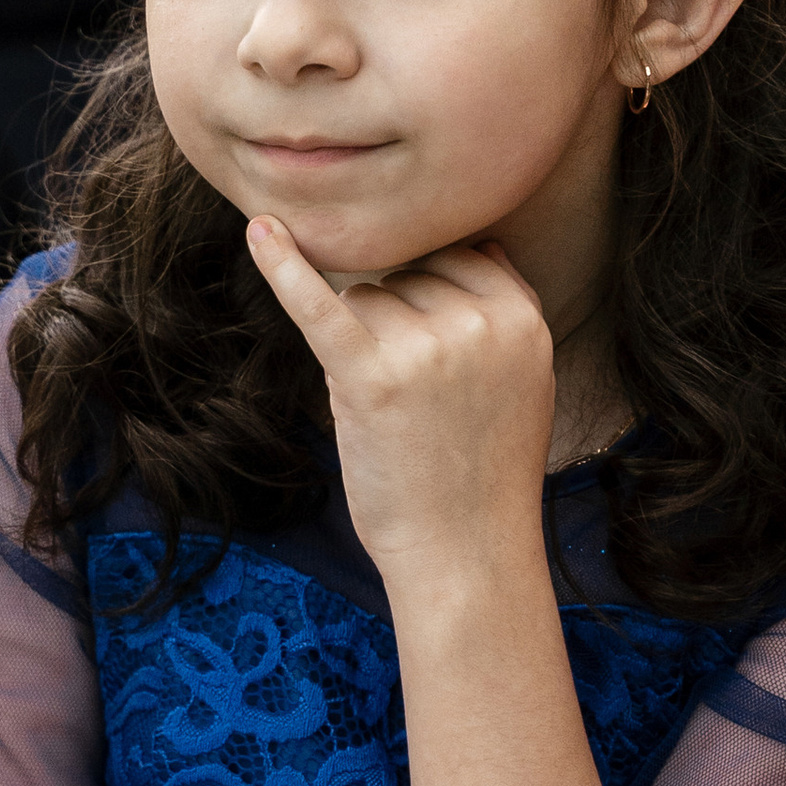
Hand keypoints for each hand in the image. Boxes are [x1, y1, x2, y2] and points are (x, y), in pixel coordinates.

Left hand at [246, 219, 559, 587]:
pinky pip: (319, 305)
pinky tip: (259, 231)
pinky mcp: (372, 377)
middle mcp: (480, 322)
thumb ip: (506, 312)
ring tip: (395, 414)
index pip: (457, 259)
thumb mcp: (526, 382)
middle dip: (398, 329)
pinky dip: (284, 268)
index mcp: (523, 318)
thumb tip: (482, 242)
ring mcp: (427, 346)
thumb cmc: (484, 472)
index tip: (437, 360)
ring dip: (363, 345)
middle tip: (420, 407)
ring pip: (365, 299)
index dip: (434, 304)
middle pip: (406, 279)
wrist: (466, 553)